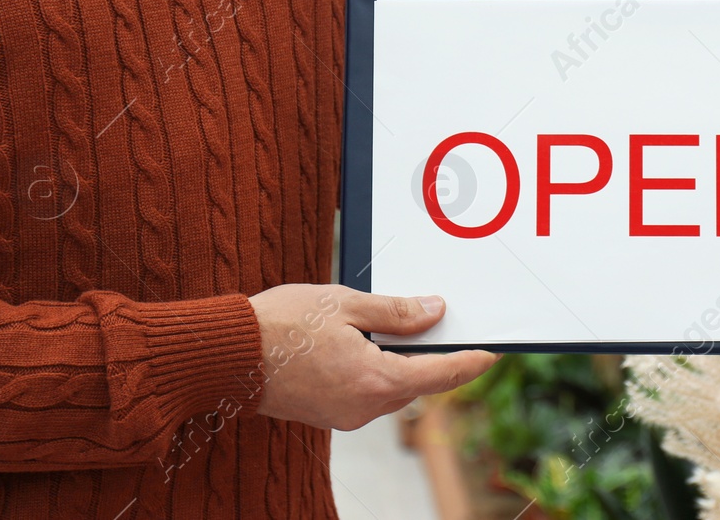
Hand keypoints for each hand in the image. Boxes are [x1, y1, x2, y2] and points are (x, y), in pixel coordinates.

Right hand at [248, 284, 496, 431]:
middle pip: (418, 383)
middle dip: (435, 356)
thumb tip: (435, 313)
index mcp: (374, 380)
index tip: (492, 353)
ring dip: (404, 362)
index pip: (440, 374)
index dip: (470, 363)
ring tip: (405, 328)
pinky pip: (368, 393)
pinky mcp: (329, 414)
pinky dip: (378, 370)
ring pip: (393, 389)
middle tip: (447, 326)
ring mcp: (346, 416)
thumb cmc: (281, 324)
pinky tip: (370, 344)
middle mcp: (364, 407)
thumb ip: (395, 312)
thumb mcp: (345, 304)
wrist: (227, 356)